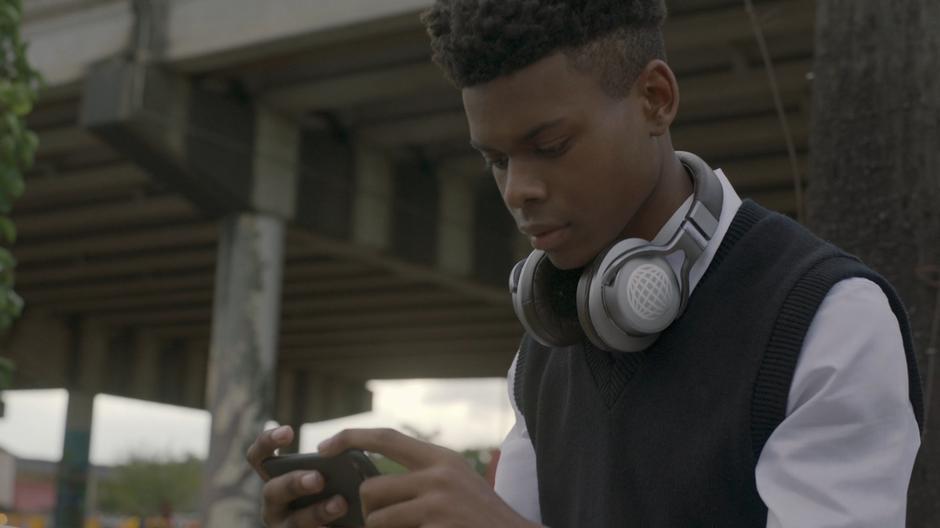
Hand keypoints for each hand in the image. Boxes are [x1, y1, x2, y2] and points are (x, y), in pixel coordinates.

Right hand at [246, 425, 348, 526]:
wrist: (343, 519)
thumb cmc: (335, 489)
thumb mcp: (330, 473)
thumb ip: (331, 463)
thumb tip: (346, 453)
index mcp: (275, 478)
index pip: (258, 457)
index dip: (267, 442)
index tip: (289, 431)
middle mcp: (273, 503)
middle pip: (272, 491)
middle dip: (294, 483)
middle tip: (319, 478)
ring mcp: (282, 526)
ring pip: (293, 521)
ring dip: (316, 512)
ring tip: (340, 503)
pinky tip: (336, 526)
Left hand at [318, 427, 539, 527]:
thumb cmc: (480, 519)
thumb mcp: (456, 484)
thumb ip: (421, 477)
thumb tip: (369, 486)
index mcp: (441, 458)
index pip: (386, 437)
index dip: (351, 437)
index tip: (325, 446)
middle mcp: (438, 474)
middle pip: (371, 488)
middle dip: (369, 512)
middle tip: (389, 523)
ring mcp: (437, 502)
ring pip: (376, 519)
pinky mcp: (435, 526)